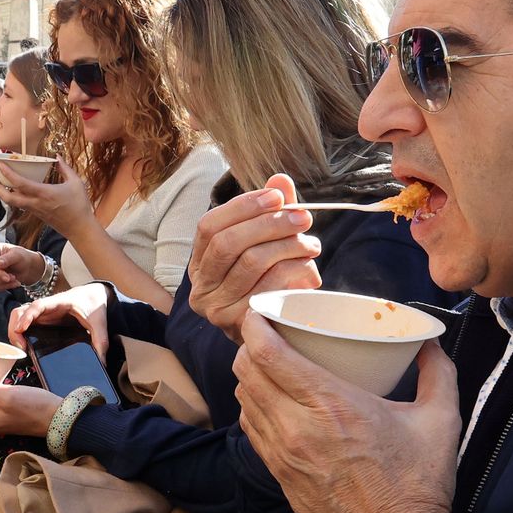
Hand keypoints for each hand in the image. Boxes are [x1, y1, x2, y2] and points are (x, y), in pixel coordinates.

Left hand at [0, 159, 94, 235]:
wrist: (79, 228)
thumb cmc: (80, 206)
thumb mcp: (76, 183)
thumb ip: (65, 168)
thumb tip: (57, 156)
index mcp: (44, 193)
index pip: (20, 184)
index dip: (7, 173)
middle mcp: (35, 203)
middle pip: (8, 197)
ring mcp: (34, 210)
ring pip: (11, 202)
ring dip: (0, 192)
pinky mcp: (35, 214)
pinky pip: (18, 204)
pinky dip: (10, 196)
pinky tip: (9, 189)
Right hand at [0, 242, 46, 290]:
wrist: (26, 267)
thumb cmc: (22, 257)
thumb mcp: (17, 255)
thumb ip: (8, 259)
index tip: (7, 278)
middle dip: (0, 279)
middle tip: (13, 278)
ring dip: (3, 284)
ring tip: (15, 280)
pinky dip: (3, 287)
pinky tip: (12, 283)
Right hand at [7, 283, 110, 356]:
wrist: (94, 295)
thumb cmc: (94, 304)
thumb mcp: (100, 322)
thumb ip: (101, 340)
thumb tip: (102, 361)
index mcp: (60, 302)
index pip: (38, 306)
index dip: (28, 316)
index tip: (22, 329)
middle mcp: (47, 306)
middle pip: (21, 311)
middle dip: (15, 327)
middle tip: (21, 347)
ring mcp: (42, 312)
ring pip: (19, 316)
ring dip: (14, 330)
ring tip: (21, 348)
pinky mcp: (41, 318)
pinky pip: (24, 322)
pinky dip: (19, 332)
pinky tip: (24, 345)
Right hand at [188, 174, 320, 344]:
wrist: (282, 333)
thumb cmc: (272, 282)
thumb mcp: (269, 244)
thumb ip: (271, 211)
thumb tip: (280, 179)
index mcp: (200, 262)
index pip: (209, 226)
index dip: (243, 206)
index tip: (277, 196)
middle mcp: (201, 287)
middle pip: (229, 243)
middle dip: (269, 223)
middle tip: (304, 217)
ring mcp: (217, 309)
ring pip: (251, 262)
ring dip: (288, 246)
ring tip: (311, 243)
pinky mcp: (240, 326)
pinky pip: (268, 287)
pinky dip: (293, 271)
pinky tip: (309, 267)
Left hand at [233, 312, 457, 512]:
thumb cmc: (417, 486)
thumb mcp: (441, 421)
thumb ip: (438, 373)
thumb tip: (430, 343)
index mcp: (332, 405)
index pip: (268, 354)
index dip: (255, 325)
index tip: (262, 311)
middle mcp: (297, 426)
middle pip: (246, 370)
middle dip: (251, 343)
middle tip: (270, 332)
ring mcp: (282, 453)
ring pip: (243, 398)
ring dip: (250, 374)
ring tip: (269, 362)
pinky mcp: (279, 474)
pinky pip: (251, 427)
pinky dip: (254, 405)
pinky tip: (274, 400)